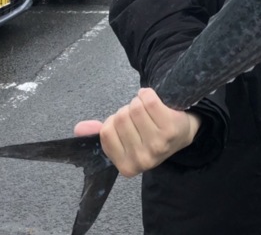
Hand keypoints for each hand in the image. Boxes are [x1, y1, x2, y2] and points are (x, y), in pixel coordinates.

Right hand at [73, 88, 200, 177]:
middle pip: (121, 118)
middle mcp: (143, 160)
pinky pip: (148, 100)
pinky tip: (153, 100)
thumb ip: (101, 133)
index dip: (114, 121)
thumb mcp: (125, 140)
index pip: (107, 131)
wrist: (182, 133)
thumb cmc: (149, 135)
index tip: (126, 125)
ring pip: (134, 108)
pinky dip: (148, 94)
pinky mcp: (170, 128)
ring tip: (146, 110)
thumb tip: (79, 128)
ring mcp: (158, 145)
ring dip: (138, 102)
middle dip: (127, 111)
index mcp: (126, 166)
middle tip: (139, 117)